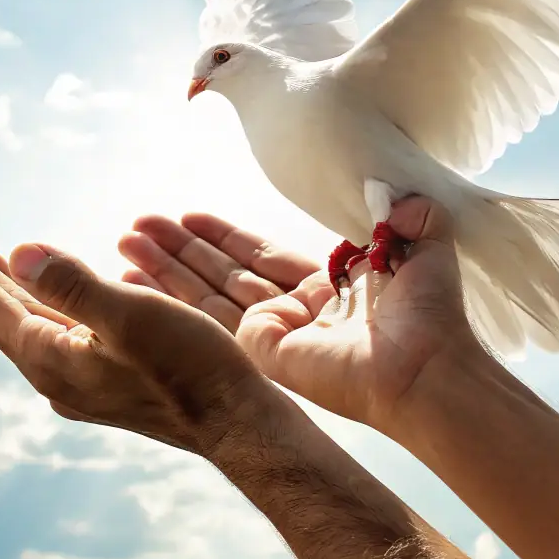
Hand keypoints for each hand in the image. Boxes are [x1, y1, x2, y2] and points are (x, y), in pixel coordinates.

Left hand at [0, 224, 280, 457]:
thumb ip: (72, 284)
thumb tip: (17, 253)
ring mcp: (77, 384)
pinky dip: (39, 304)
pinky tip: (50, 298)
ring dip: (5, 287)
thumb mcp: (132, 315)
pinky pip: (53, 336)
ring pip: (26, 326)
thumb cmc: (191, 368)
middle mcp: (53, 375)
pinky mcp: (102, 385)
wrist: (236, 424)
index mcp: (48, 357)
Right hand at [118, 196, 482, 429]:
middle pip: (224, 272)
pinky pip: (209, 316)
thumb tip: (391, 193)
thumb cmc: (431, 312)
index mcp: (330, 285)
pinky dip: (171, 296)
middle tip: (138, 226)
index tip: (189, 216)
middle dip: (180, 249)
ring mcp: (275, 334)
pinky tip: (138, 280)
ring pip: (208, 292)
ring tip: (126, 240)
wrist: (426, 364)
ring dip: (166, 266)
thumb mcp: (426, 242)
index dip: (224, 237)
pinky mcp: (261, 351)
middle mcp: (296, 310)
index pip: (263, 257)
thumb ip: (405, 212)